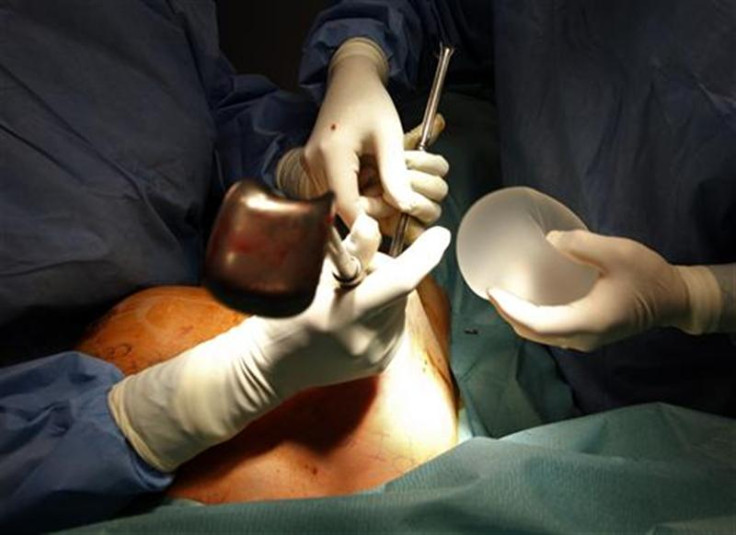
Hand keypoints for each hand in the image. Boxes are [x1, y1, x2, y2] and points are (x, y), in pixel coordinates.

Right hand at [108, 224, 450, 471]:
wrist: (271, 367)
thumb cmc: (284, 314)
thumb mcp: (311, 276)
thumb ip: (349, 252)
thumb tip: (373, 223)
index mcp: (346, 314)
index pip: (400, 281)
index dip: (425, 255)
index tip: (441, 235)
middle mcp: (368, 339)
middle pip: (400, 288)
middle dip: (385, 270)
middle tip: (355, 270)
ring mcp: (377, 355)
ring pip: (401, 305)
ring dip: (385, 292)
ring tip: (351, 297)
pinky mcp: (382, 363)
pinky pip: (396, 324)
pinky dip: (384, 311)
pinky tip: (357, 316)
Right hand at [277, 114, 448, 242]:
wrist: (349, 80)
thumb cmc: (370, 101)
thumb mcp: (390, 136)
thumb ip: (395, 174)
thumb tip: (405, 207)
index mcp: (331, 154)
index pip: (346, 205)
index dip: (367, 222)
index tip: (389, 226)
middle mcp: (313, 163)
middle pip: (339, 207)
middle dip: (368, 210)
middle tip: (393, 197)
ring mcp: (311, 165)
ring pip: (337, 202)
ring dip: (361, 202)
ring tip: (381, 183)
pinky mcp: (314, 166)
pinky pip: (334, 191)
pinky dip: (354, 192)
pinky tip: (368, 177)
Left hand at [487, 230, 691, 351]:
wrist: (674, 299)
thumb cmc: (648, 276)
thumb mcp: (618, 252)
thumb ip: (582, 244)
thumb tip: (549, 239)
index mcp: (586, 322)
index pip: (536, 322)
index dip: (509, 308)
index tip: (492, 289)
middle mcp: (581, 338)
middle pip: (532, 332)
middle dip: (507, 313)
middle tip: (492, 289)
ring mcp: (584, 341)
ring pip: (540, 335)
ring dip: (518, 318)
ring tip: (504, 294)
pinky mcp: (587, 335)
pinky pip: (551, 331)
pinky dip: (533, 319)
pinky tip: (528, 300)